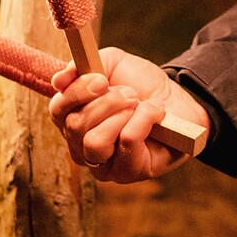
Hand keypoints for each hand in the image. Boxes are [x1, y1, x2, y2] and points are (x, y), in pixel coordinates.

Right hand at [48, 47, 206, 183]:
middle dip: (107, 102)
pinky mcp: (127, 172)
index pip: (57, 110)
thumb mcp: (111, 64)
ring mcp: (103, 164)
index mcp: (72, 119)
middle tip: (129, 93)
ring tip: (139, 106)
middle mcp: (81, 146)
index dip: (77, 91)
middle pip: (75, 126)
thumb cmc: (141, 85)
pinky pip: (127, 142)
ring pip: (94, 142)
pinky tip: (155, 115)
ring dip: (121, 114)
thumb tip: (58, 81)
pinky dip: (144, 119)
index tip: (101, 79)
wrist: (179, 99)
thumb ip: (81, 67)